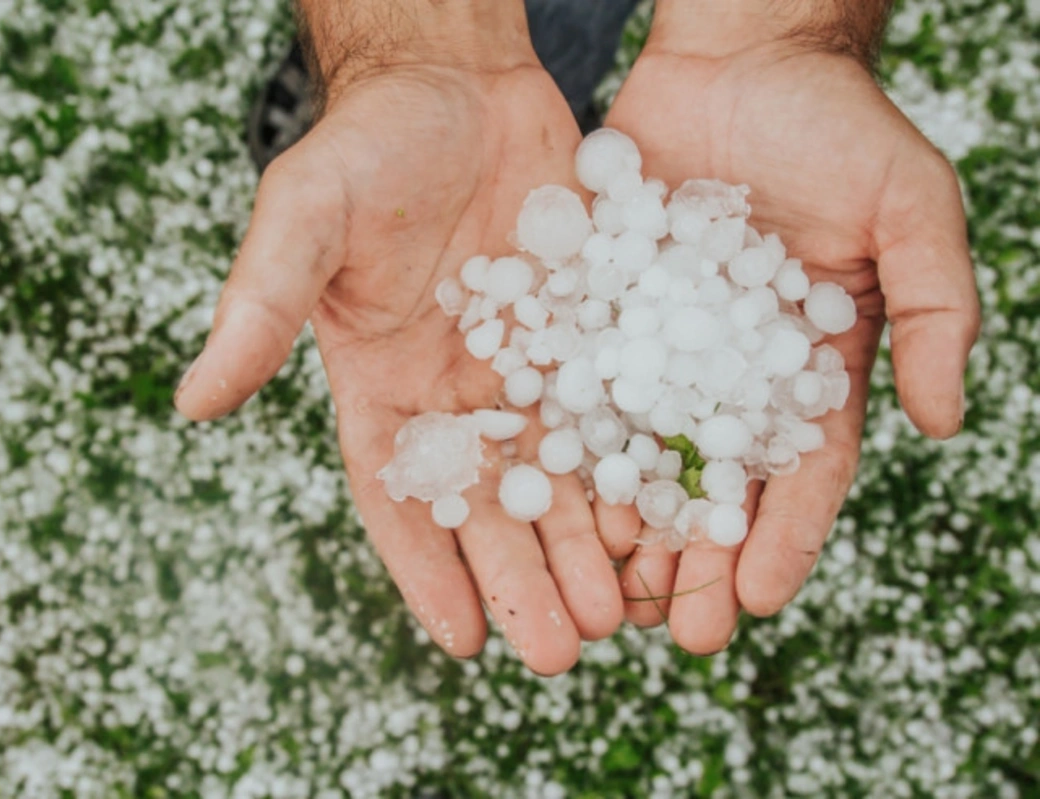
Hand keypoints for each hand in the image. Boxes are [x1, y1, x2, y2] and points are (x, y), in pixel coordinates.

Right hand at [175, 51, 626, 672]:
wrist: (455, 82)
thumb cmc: (366, 146)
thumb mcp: (304, 221)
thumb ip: (258, 309)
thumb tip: (192, 402)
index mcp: (380, 386)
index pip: (399, 497)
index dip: (427, 570)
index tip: (464, 641)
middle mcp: (453, 392)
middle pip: (490, 506)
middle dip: (524, 579)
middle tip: (565, 651)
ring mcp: (523, 366)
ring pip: (559, 475)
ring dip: (587, 545)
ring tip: (624, 611)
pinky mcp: (584, 334)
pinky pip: (613, 412)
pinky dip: (636, 468)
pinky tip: (668, 518)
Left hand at [604, 15, 979, 652]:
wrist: (740, 59)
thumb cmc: (838, 127)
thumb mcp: (911, 209)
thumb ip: (938, 311)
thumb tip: (945, 424)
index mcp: (811, 367)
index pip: (802, 472)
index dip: (782, 537)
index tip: (753, 600)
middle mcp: (731, 372)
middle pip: (716, 485)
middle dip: (697, 561)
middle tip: (672, 634)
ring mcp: (662, 347)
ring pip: (641, 455)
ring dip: (626, 528)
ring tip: (606, 594)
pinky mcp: (602, 315)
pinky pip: (581, 388)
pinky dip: (568, 447)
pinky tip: (548, 499)